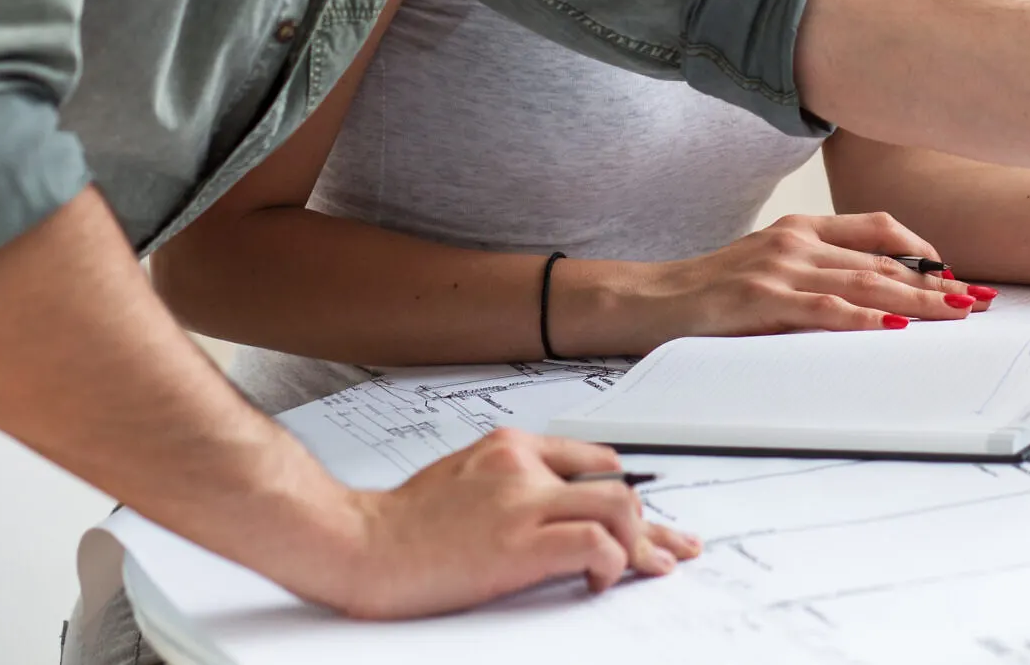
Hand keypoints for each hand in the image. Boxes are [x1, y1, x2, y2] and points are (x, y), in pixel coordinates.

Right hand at [316, 430, 699, 618]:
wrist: (359, 544)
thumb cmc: (401, 525)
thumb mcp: (461, 479)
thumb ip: (507, 484)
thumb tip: (548, 509)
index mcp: (510, 448)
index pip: (593, 460)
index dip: (627, 492)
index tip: (645, 518)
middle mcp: (522, 467)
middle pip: (616, 482)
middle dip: (652, 523)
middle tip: (671, 550)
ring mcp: (522, 503)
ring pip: (619, 506)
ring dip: (640, 544)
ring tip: (642, 571)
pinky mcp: (518, 544)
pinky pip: (593, 544)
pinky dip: (611, 563)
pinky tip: (602, 581)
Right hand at [556, 213, 986, 354]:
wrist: (647, 300)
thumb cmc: (708, 292)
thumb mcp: (768, 268)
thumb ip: (816, 274)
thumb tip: (876, 301)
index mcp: (800, 230)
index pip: (878, 230)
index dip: (924, 251)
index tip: (956, 274)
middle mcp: (796, 241)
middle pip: (883, 259)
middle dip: (935, 282)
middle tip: (976, 300)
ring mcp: (779, 269)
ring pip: (865, 283)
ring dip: (917, 300)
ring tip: (955, 313)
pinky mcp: (762, 300)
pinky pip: (825, 309)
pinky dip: (863, 319)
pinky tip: (893, 328)